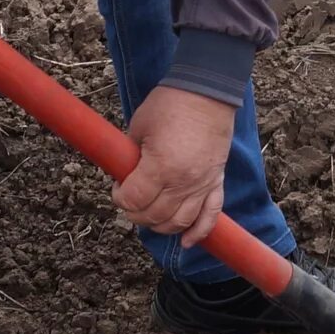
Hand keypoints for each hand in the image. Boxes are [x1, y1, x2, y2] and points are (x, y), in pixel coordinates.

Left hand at [115, 85, 236, 242]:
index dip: (119, 197)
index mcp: (161, 166)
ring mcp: (202, 184)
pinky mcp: (216, 182)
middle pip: (154, 216)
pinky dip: (198, 232)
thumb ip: (131, 157)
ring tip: (150, 214)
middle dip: (135, 213)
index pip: (133, 200)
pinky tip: (186, 241)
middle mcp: (183, 182)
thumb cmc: (170, 104)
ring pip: (179, 222)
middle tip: (130, 200)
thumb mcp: (139, 127)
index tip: (118, 188)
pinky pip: (210, 216)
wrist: (208, 92)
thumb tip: (123, 176)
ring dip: (160, 225)